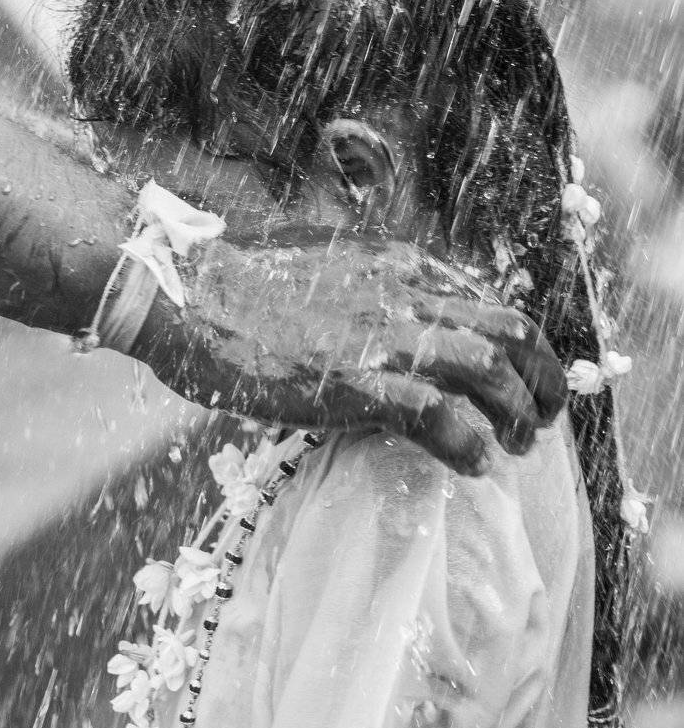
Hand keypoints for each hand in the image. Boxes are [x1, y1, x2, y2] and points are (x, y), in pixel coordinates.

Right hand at [135, 233, 566, 474]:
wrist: (185, 295)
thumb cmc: (235, 288)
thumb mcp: (319, 268)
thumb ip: (366, 288)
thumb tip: (383, 323)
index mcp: (398, 263)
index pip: (487, 299)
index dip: (516, 343)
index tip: (518, 376)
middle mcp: (406, 291)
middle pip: (511, 329)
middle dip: (542, 376)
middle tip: (541, 417)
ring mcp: (385, 335)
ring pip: (492, 370)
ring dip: (517, 412)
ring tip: (516, 445)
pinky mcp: (360, 381)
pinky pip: (443, 416)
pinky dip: (470, 442)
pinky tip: (474, 464)